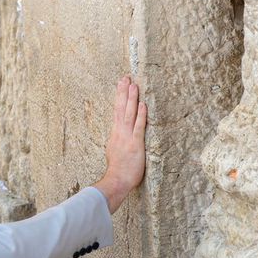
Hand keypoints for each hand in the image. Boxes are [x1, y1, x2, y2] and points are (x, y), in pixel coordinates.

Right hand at [94, 76, 146, 212]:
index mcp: (115, 133)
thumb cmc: (117, 170)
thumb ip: (118, 141)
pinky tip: (143, 105)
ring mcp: (127, 137)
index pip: (117, 110)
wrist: (116, 180)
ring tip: (133, 84)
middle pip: (121, 108)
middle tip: (126, 77)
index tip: (121, 84)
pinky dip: (141, 115)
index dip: (120, 96)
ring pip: (129, 114)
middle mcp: (120, 132)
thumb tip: (120, 135)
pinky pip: (138, 127)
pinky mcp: (136, 144)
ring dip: (131, 99)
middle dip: (124, 92)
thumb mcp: (114, 151)